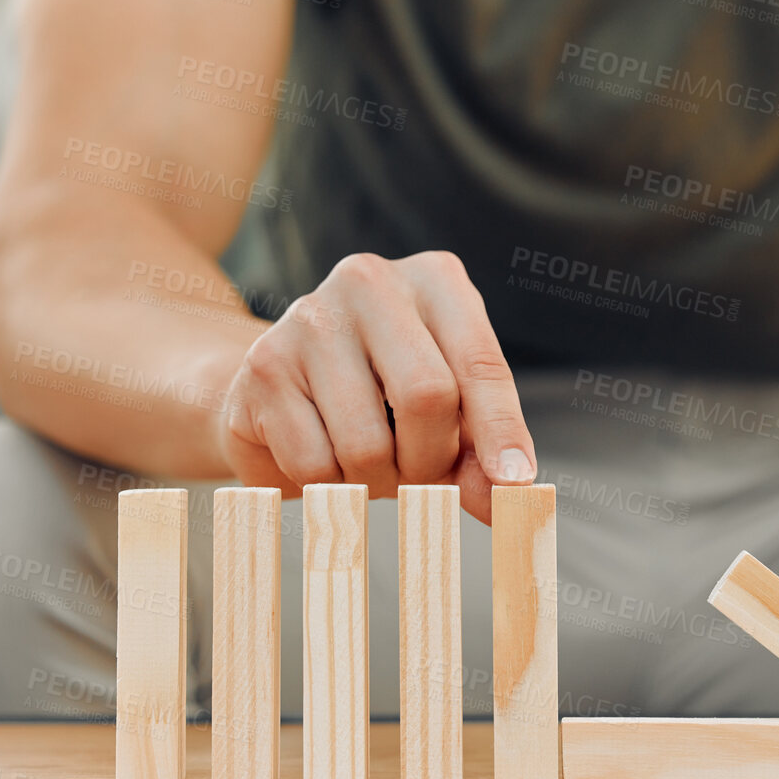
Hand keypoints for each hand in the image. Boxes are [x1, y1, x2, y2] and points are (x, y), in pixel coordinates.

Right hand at [215, 251, 533, 522]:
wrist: (281, 391)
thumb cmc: (383, 400)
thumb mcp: (448, 416)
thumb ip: (481, 453)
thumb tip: (511, 497)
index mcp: (436, 280)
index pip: (481, 362)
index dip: (501, 430)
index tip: (516, 483)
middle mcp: (371, 282)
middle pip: (428, 397)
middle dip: (430, 459)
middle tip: (419, 474)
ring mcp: (309, 317)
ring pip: (367, 443)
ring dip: (376, 480)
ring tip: (368, 463)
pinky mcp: (263, 366)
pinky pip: (313, 464)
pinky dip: (328, 486)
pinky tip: (322, 455)